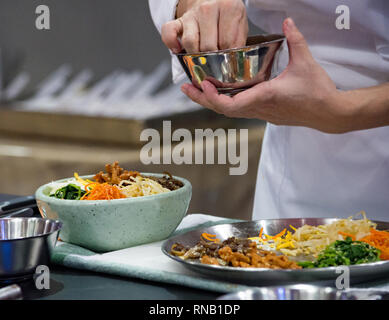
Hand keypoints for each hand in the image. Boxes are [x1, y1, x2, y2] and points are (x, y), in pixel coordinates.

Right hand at [161, 0, 247, 52]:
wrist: (214, 0)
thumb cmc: (227, 17)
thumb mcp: (240, 25)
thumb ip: (237, 42)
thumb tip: (231, 62)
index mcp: (228, 8)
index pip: (227, 43)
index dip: (228, 56)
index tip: (228, 58)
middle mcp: (208, 8)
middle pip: (208, 46)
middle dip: (212, 58)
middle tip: (216, 59)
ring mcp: (192, 14)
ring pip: (190, 43)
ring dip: (196, 55)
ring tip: (202, 56)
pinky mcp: (179, 20)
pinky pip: (169, 32)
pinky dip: (171, 43)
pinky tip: (178, 50)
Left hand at [181, 18, 357, 133]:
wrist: (329, 114)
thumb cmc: (318, 91)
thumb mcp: (306, 62)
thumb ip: (295, 40)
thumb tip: (287, 21)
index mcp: (266, 96)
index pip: (232, 104)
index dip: (213, 98)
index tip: (202, 85)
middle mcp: (260, 108)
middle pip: (223, 110)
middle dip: (202, 100)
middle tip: (185, 89)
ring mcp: (262, 113)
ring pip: (229, 112)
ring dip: (211, 102)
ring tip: (196, 90)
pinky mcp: (266, 114)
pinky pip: (239, 110)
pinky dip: (225, 102)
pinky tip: (219, 93)